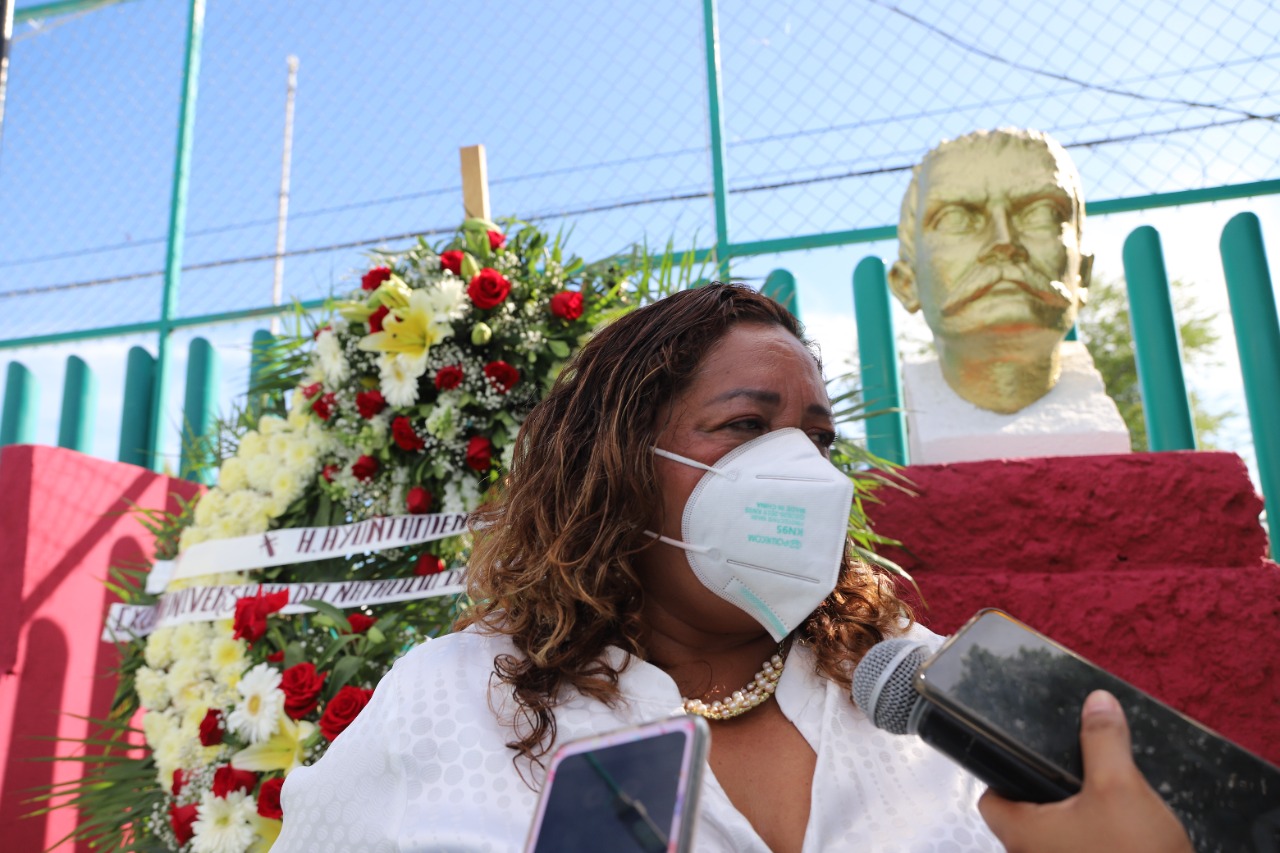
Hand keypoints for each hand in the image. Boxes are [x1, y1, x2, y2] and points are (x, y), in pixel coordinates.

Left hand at [977, 689, 1192, 852]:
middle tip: (1076, 773)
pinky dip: (1092, 838)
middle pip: (1025, 817)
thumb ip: (1103, 741)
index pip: (991, 799)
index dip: (1003, 774)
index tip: (1025, 756)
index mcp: (1022, 834)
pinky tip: (1121, 829)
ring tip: (1103, 798)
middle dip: (1049, 794)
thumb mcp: (1120, 787)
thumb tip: (1097, 703)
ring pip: (1055, 837)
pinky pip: (1078, 850)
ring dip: (1074, 818)